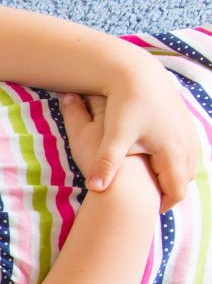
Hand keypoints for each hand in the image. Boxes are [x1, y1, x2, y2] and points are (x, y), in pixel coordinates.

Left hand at [83, 68, 204, 211]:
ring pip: (188, 164)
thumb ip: (106, 162)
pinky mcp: (183, 122)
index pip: (176, 191)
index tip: (148, 211)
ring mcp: (187, 131)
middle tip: (151, 199)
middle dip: (171, 191)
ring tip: (153, 183)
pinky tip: (157, 159)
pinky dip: (176, 159)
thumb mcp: (115, 135)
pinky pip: (187, 149)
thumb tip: (95, 188)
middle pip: (185, 179)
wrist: (139, 72)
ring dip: (174, 175)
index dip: (164, 204)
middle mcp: (185, 143)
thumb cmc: (126, 103)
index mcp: (172, 151)